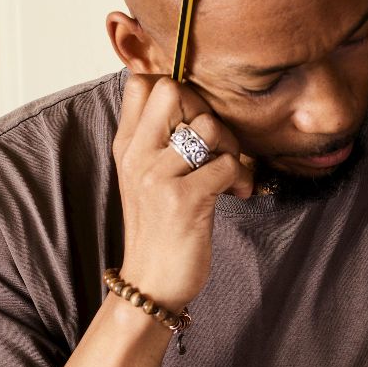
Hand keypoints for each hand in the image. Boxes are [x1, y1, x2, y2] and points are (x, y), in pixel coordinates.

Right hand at [111, 74, 252, 311]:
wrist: (150, 283)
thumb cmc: (159, 228)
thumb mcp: (147, 177)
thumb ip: (160, 140)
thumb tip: (192, 103)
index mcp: (126, 146)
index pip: (142, 84)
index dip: (178, 91)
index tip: (193, 122)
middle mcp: (137, 155)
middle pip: (172, 90)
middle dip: (206, 110)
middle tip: (216, 144)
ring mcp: (158, 176)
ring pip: (208, 126)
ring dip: (230, 148)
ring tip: (229, 174)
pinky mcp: (184, 200)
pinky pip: (228, 164)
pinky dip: (241, 178)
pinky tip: (236, 194)